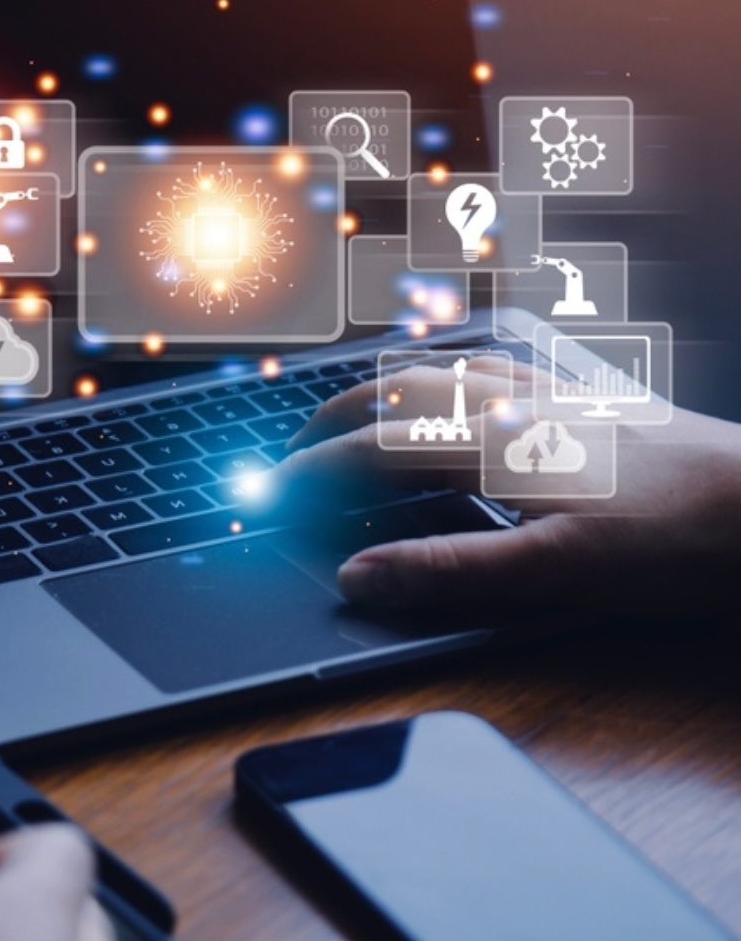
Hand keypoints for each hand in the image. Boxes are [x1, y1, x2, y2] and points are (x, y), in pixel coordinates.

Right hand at [274, 360, 740, 616]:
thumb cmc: (675, 538)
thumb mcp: (557, 574)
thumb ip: (451, 573)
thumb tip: (359, 574)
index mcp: (496, 442)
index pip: (374, 448)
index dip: (312, 473)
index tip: (266, 496)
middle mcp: (515, 402)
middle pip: (397, 392)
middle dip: (330, 420)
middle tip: (290, 457)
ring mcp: (552, 393)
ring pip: (444, 369)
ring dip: (382, 389)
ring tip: (352, 415)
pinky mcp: (587, 399)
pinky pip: (494, 366)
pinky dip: (447, 375)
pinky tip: (460, 389)